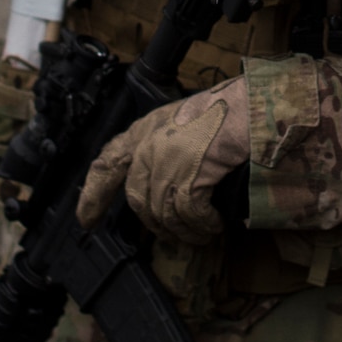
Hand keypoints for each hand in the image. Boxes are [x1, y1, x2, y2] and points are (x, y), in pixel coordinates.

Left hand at [78, 76, 250, 244]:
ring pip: (163, 213)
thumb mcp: (186, 118)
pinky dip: (202, 225)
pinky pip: (189, 215)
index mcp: (145, 129)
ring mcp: (166, 163)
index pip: (107, 163)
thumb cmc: (231, 107)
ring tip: (202, 235)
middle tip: (172, 236)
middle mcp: (149, 147)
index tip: (86, 220)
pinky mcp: (188, 178)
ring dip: (184, 231)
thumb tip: (173, 178)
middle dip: (154, 224)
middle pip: (137, 199)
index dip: (93, 195)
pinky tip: (214, 226)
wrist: (255, 104)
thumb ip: (170, 143)